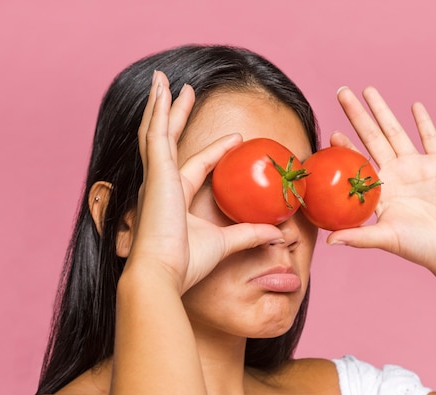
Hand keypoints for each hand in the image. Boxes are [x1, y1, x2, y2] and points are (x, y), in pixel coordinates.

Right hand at [125, 71, 283, 293]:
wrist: (162, 275)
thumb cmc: (187, 264)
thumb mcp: (227, 243)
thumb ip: (251, 234)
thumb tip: (279, 234)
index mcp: (174, 198)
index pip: (197, 167)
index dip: (215, 151)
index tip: (236, 139)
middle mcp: (161, 184)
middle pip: (168, 140)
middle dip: (175, 115)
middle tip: (181, 91)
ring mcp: (156, 176)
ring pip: (157, 130)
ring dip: (162, 104)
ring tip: (164, 79)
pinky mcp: (156, 172)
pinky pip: (157, 133)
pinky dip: (159, 109)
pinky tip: (163, 89)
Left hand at [327, 86, 435, 275]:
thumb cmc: (419, 246)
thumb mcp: (386, 238)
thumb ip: (358, 236)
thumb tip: (328, 242)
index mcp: (380, 189)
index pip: (358, 161)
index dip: (345, 147)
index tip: (331, 133)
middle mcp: (395, 173)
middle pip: (372, 137)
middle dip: (357, 115)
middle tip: (342, 93)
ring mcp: (416, 166)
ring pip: (396, 131)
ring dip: (383, 111)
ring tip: (368, 90)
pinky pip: (430, 138)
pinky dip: (423, 122)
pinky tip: (414, 106)